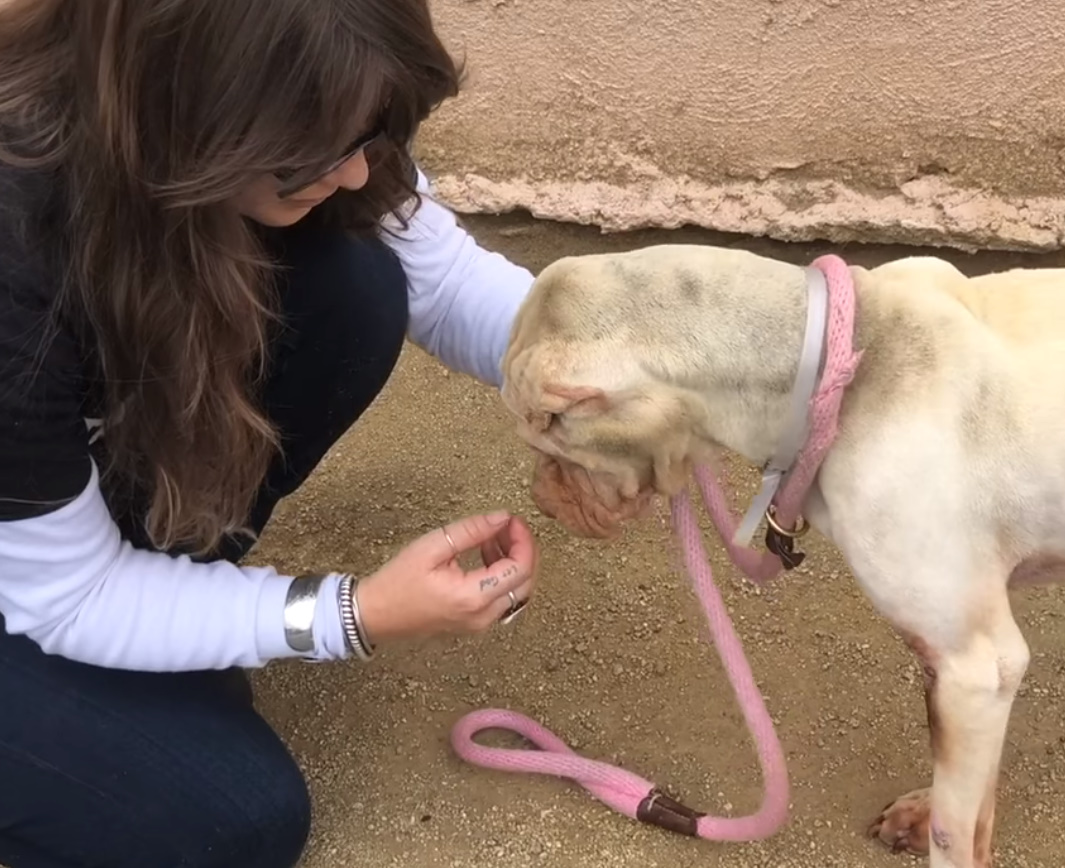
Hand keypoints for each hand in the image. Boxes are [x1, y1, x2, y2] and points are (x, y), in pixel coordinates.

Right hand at [354, 510, 539, 644]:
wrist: (374, 614)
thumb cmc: (397, 581)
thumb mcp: (432, 546)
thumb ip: (471, 531)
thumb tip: (502, 517)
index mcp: (473, 597)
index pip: (520, 569)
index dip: (524, 540)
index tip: (513, 520)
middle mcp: (482, 616)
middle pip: (526, 582)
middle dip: (523, 550)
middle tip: (508, 526)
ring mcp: (480, 624)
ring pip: (517, 592)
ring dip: (513, 562)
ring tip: (492, 537)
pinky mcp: (475, 624)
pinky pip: (503, 599)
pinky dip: (503, 576)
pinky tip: (486, 556)